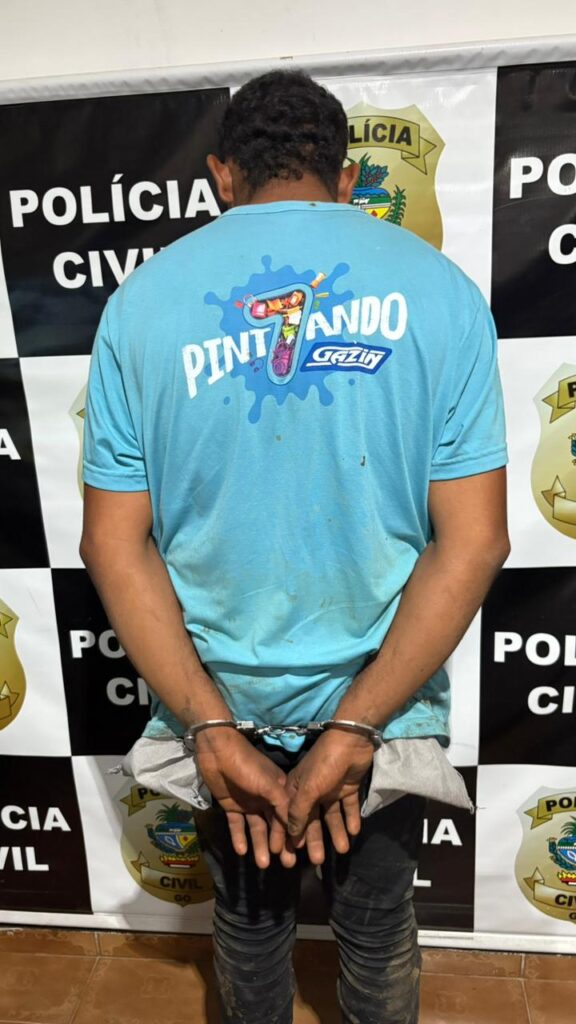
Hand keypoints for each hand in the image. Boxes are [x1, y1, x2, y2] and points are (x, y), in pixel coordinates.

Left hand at [194, 727, 288, 867]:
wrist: (218, 751)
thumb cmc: (248, 765)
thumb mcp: (269, 784)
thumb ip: (282, 805)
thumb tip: (295, 827)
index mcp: (279, 791)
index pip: (288, 817)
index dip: (292, 835)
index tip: (296, 853)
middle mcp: (266, 799)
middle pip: (274, 826)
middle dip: (279, 844)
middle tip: (285, 865)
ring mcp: (248, 803)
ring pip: (256, 829)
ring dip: (259, 845)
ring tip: (262, 864)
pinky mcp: (231, 806)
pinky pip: (237, 825)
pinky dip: (239, 837)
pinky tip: (241, 851)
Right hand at [269, 728, 374, 864]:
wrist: (351, 741)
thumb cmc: (324, 765)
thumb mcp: (308, 789)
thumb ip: (299, 812)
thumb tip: (291, 833)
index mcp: (296, 789)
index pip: (289, 817)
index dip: (287, 835)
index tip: (287, 856)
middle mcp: (312, 791)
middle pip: (311, 820)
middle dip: (314, 839)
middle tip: (318, 861)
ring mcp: (330, 789)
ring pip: (331, 816)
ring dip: (335, 832)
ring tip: (342, 850)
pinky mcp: (347, 787)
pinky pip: (348, 807)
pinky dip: (350, 819)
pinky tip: (353, 833)